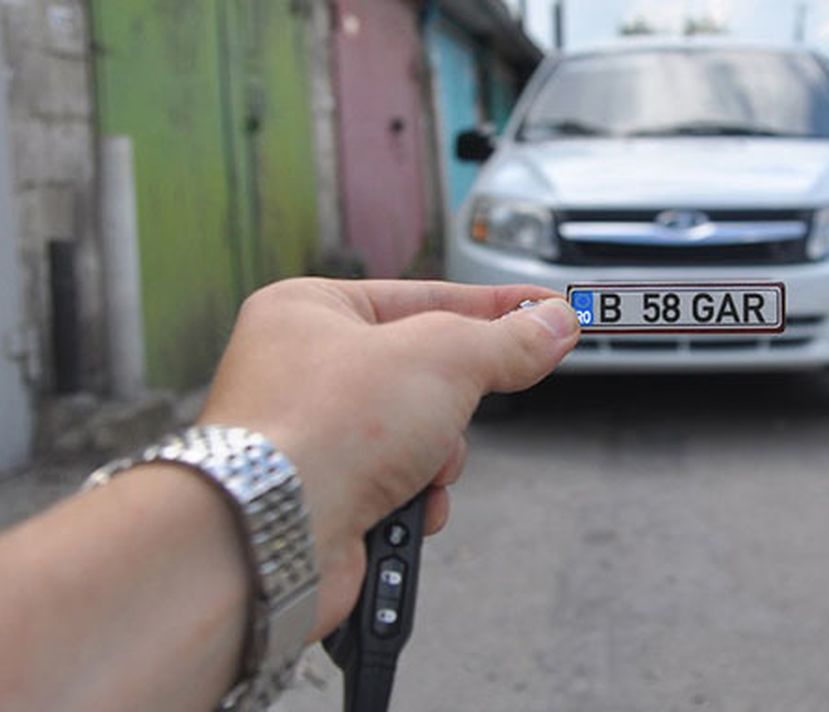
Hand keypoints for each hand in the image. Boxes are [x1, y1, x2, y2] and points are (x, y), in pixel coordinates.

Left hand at [197, 278, 579, 640]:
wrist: (274, 534)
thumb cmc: (322, 429)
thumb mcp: (442, 357)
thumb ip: (506, 341)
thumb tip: (553, 326)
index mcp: (311, 310)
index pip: (425, 295)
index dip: (495, 306)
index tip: (547, 311)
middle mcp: (302, 369)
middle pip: (425, 373)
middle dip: (451, 405)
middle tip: (453, 407)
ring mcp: (312, 436)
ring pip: (420, 435)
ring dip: (436, 459)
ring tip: (415, 467)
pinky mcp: (326, 495)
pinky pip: (400, 485)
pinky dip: (414, 499)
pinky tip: (402, 506)